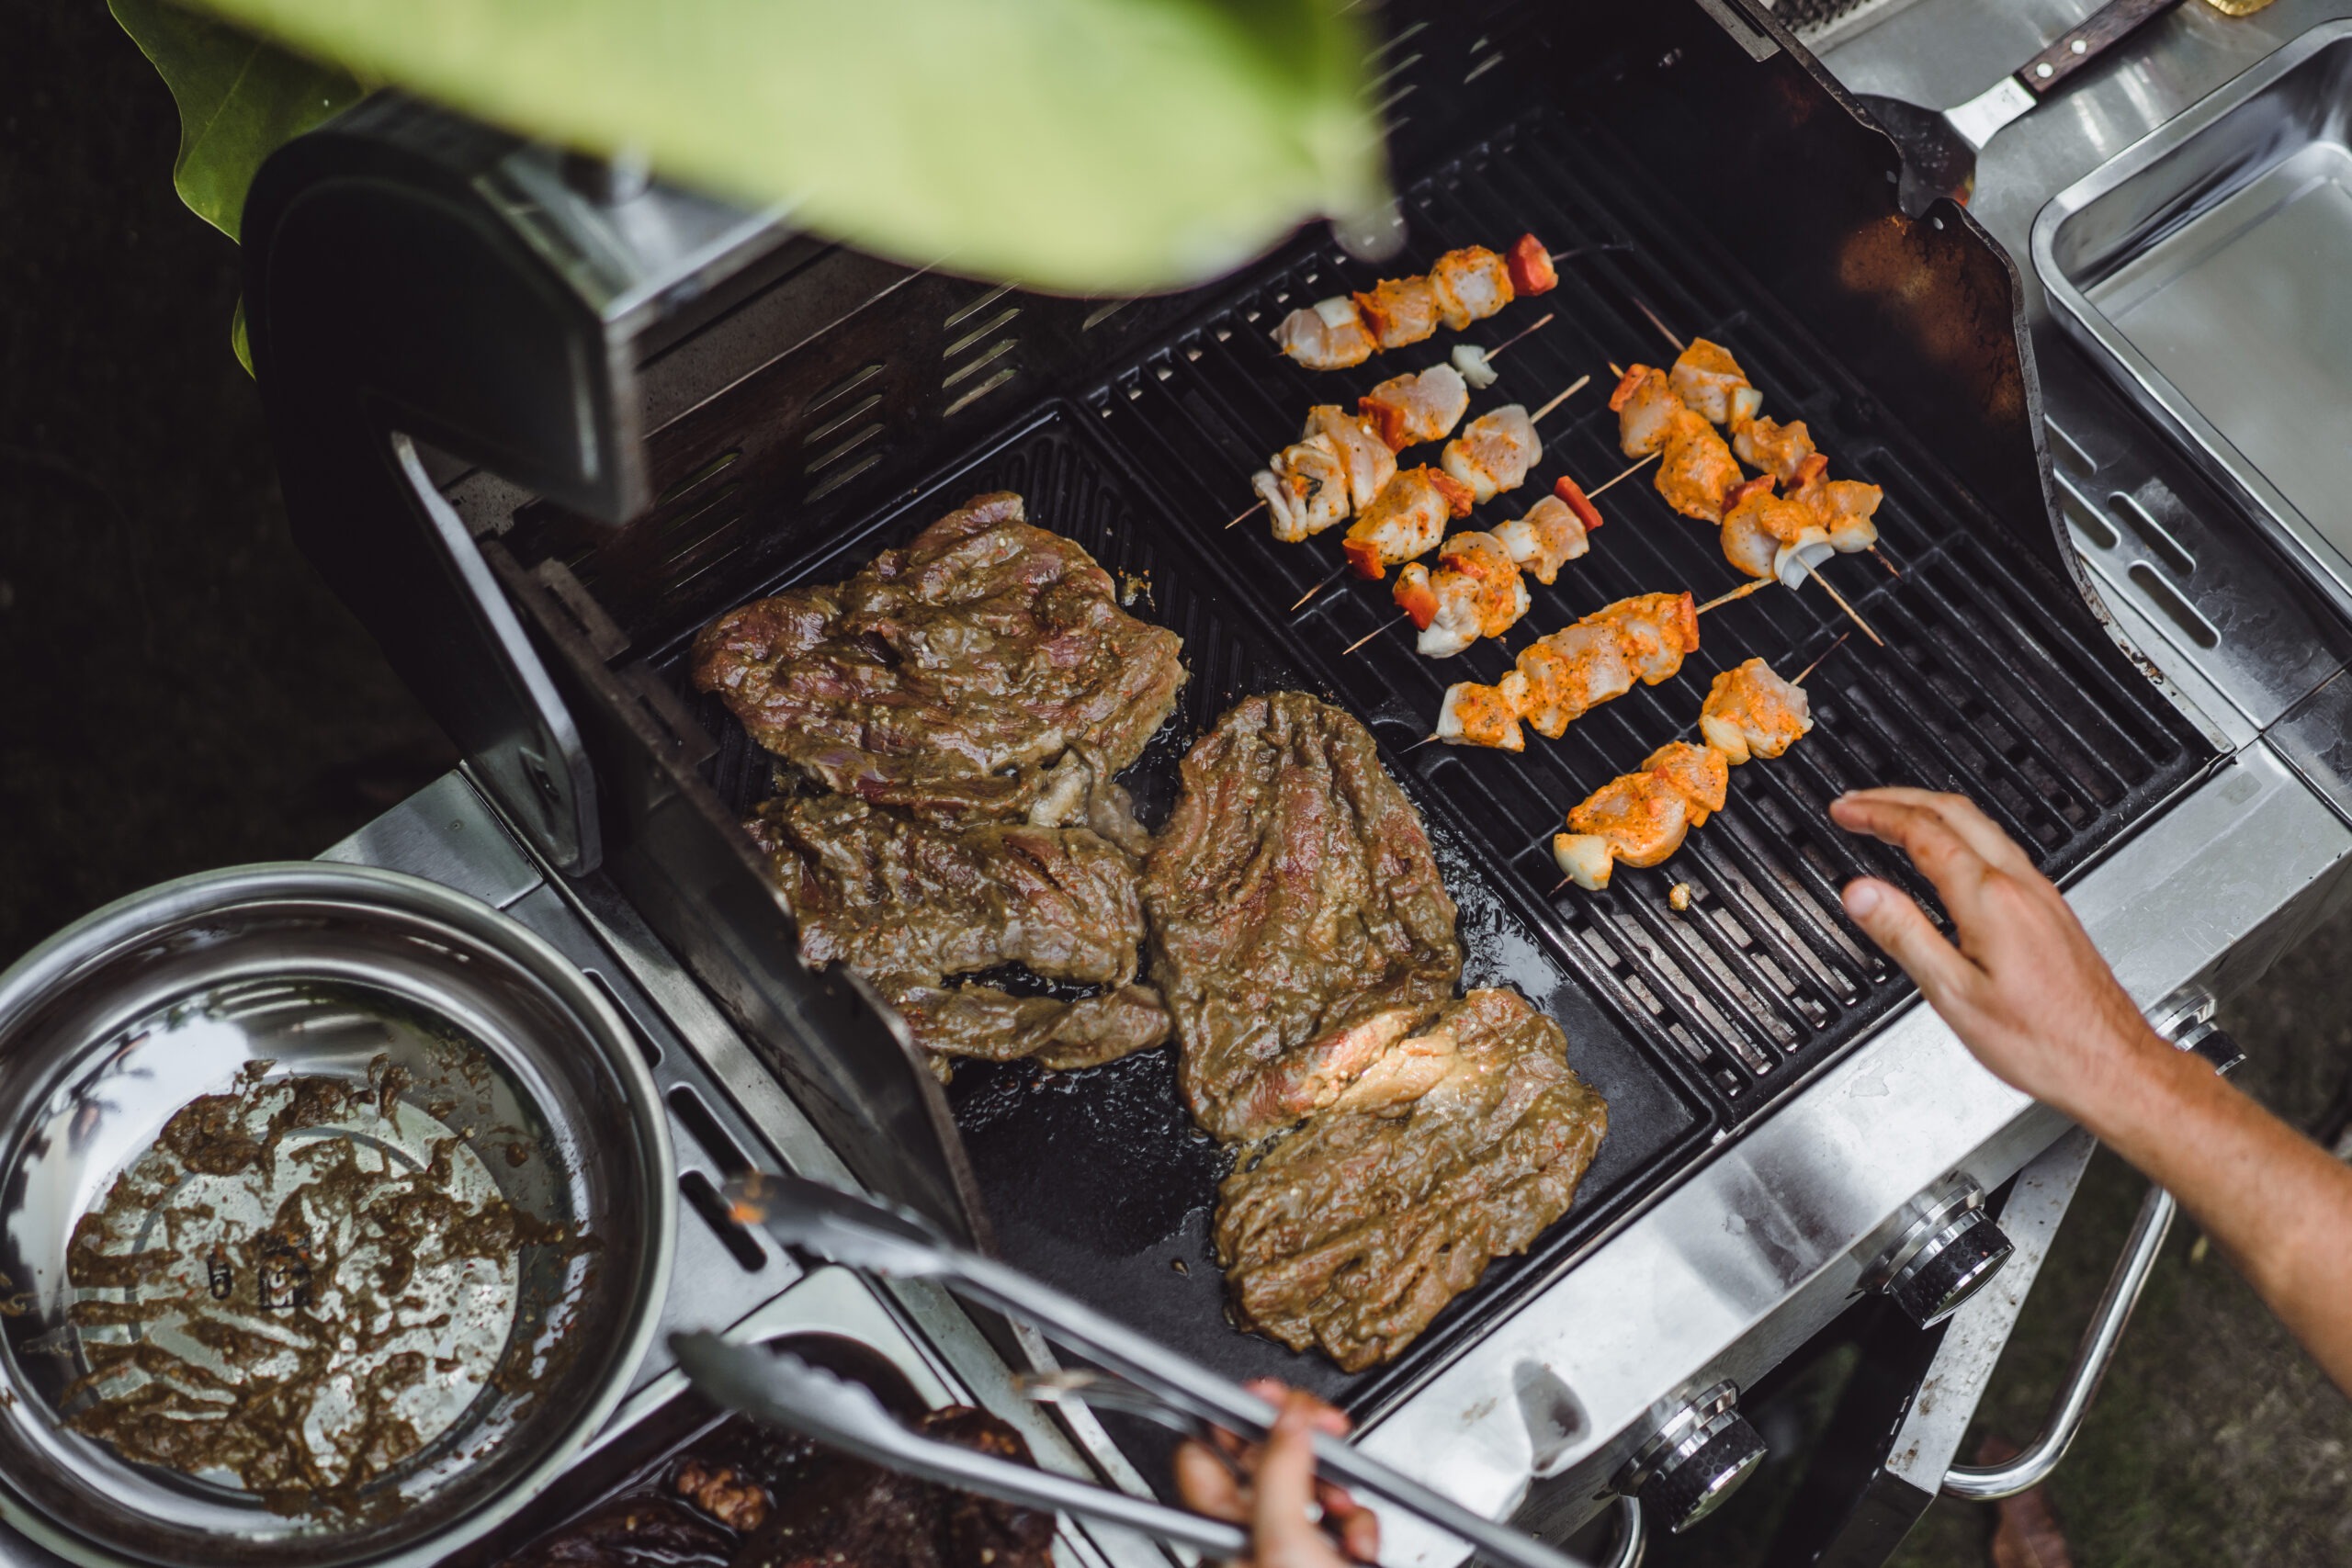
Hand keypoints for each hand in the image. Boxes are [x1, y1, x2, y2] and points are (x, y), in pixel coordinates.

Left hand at [1173, 1380, 1379, 1566]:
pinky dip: (1358, 1525)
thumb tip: (1288, 1419)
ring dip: (1340, 1488)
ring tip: (1344, 1506)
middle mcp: (1245, 1531)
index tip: (1271, 1395)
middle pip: (1264, 1456)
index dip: (1234, 1412)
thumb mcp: (1284, 1542)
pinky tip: (1357, 1545)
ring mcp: (1284, 1545)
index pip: (1202, 1449)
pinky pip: (1340, 1519)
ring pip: (1309, 1484)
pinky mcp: (1323, 1556)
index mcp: (1218, 1525)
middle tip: (1327, 1427)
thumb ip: (1281, 1473)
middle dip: (1304, 1442)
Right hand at [1828, 788, 2166, 1119]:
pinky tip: (1946, 851)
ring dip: (1928, 810)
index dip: (1876, 815)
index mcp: (1991, 900)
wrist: (2111, 1064)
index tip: (1845, 812)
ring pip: (1979, 825)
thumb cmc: (2043, 1042)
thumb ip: (1904, 935)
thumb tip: (1860, 893)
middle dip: (1897, 799)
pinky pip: (1998, 848)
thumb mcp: (1953, 995)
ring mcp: (2041, 894)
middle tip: (1857, 802)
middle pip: (1953, 811)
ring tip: (1891, 816)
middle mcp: (2021, 886)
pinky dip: (1957, 833)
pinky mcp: (2051, 910)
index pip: (1923, 833)